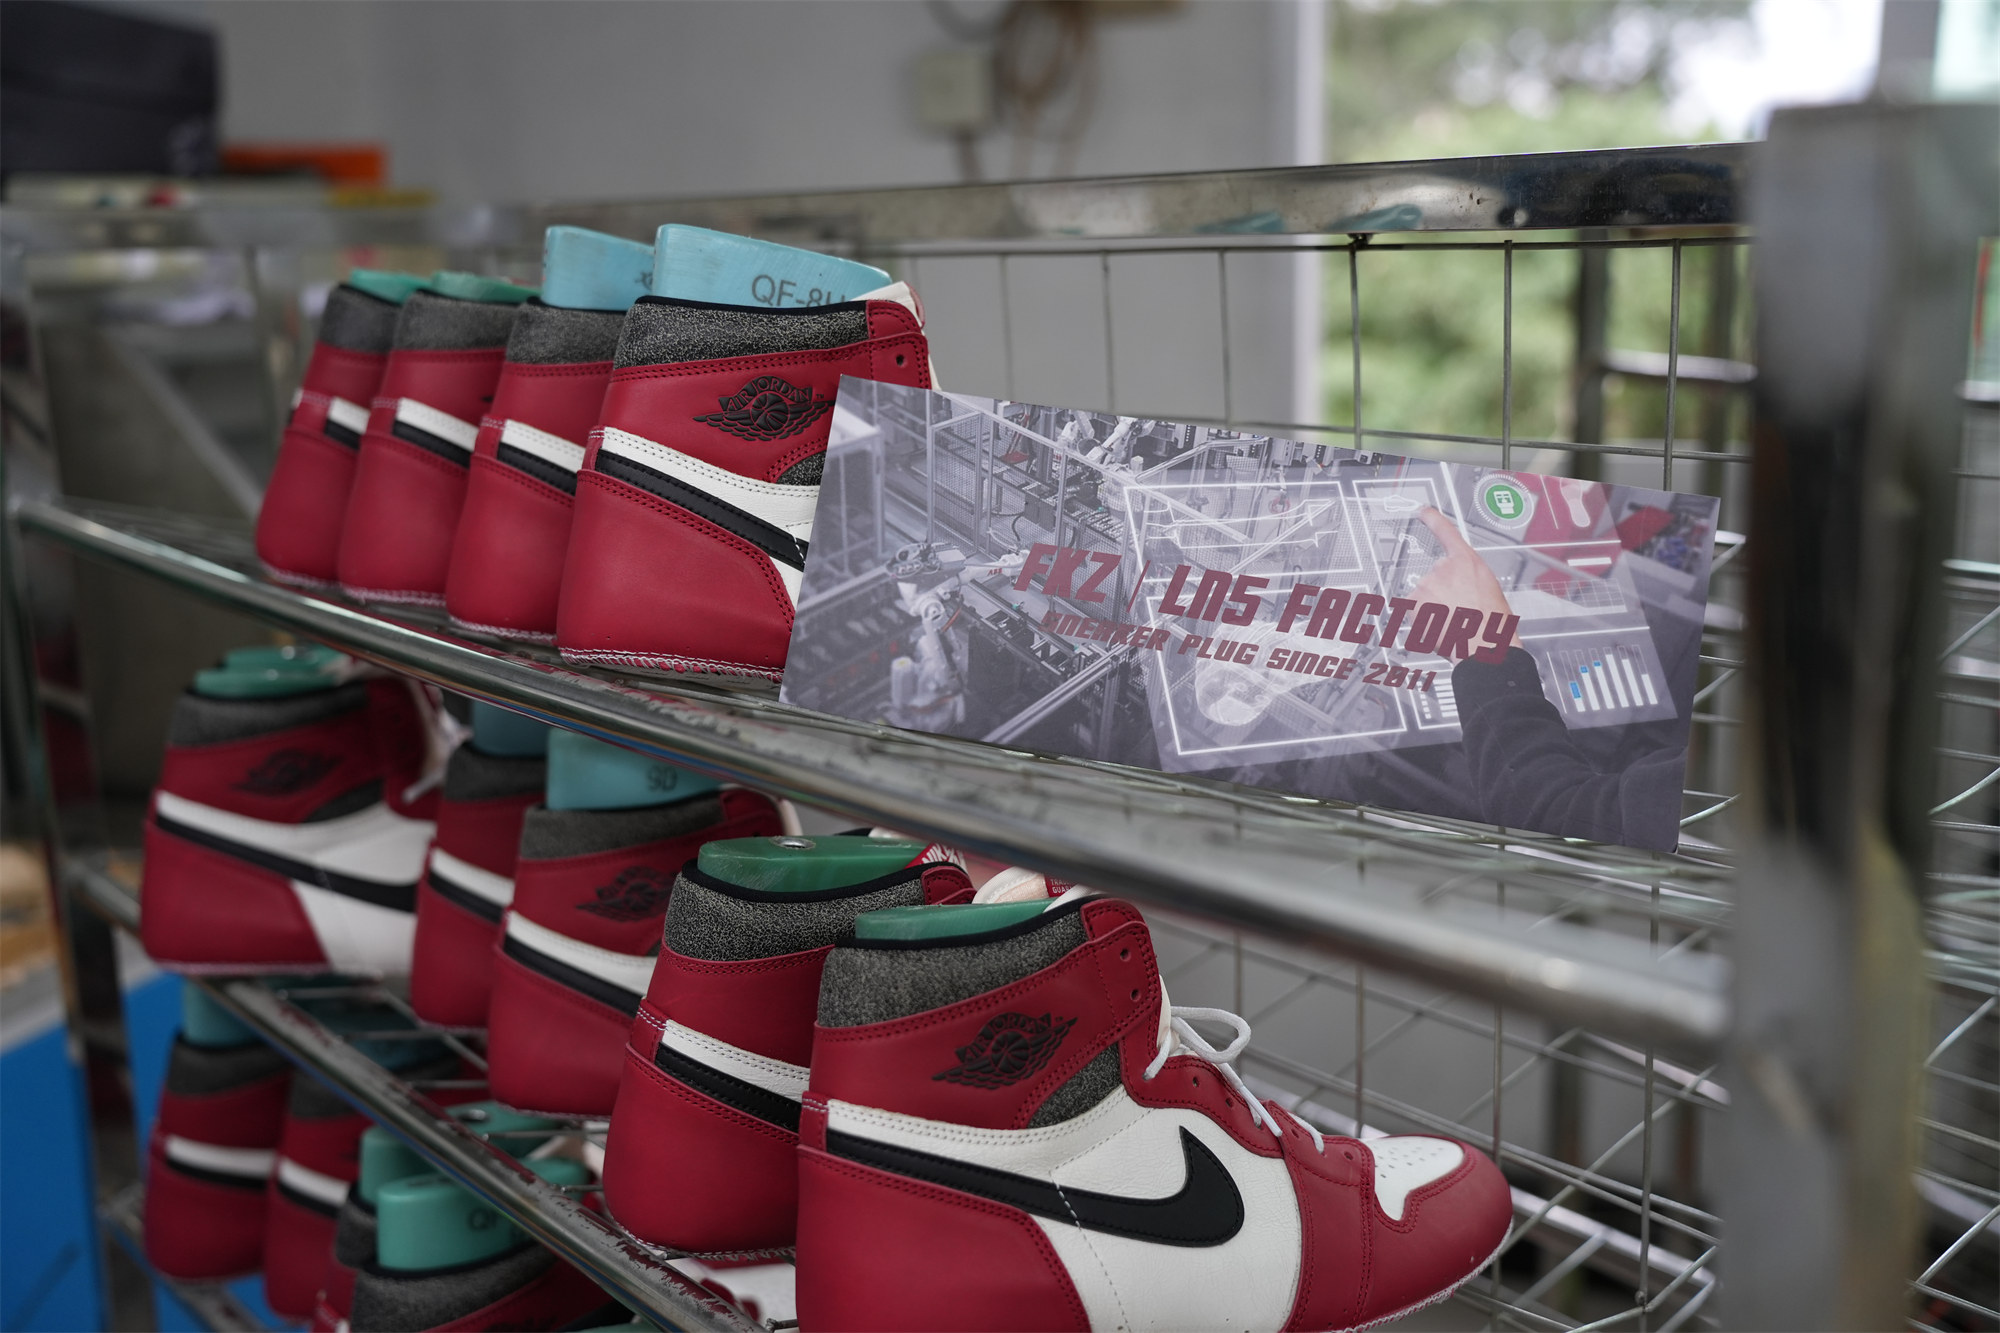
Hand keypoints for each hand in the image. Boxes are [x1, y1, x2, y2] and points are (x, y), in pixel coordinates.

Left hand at [1410, 507, 1520, 647]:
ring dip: (1432, 607)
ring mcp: (1426, 583)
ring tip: (1452, 620)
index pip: (1446, 532)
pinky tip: (1438, 626)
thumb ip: (1468, 576)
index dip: (1432, 519)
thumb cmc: (1492, 622)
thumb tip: (1458, 582)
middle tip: (1458, 610)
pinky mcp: (1412, 601)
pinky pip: (1413, 610)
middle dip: (1441, 593)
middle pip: (1434, 577)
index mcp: (1467, 561)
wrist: (1484, 644)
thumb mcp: (1488, 586)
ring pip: (1424, 596)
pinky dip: (1422, 619)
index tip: (1423, 511)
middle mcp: (1443, 567)